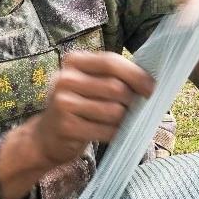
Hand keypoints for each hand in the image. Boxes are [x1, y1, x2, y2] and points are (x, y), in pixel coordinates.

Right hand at [0, 51, 153, 198]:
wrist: (46, 136)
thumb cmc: (78, 107)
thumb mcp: (89, 84)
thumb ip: (112, 78)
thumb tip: (150, 82)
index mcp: (73, 62)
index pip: (111, 62)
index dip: (136, 75)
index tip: (152, 88)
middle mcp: (65, 79)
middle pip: (116, 87)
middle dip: (132, 101)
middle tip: (134, 109)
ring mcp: (63, 103)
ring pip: (114, 111)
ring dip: (125, 120)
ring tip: (120, 122)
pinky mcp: (67, 126)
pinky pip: (105, 130)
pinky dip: (116, 134)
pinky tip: (114, 134)